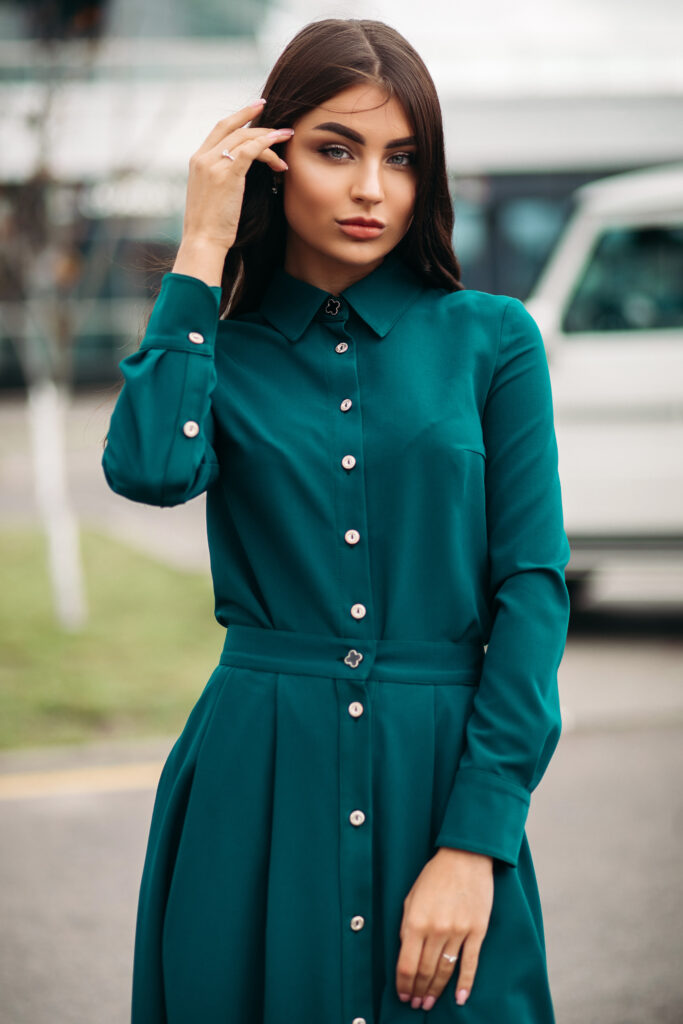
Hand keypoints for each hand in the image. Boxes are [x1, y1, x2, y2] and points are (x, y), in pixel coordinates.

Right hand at [180, 99, 294, 253]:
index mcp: (197, 161)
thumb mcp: (209, 196)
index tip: (255, 110)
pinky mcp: (228, 175)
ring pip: (245, 138)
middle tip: (273, 113)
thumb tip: (237, 174)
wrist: (202, 241)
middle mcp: (203, 158)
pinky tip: (279, 144)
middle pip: (232, 128)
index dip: (238, 117)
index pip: (219, 130)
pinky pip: (251, 150)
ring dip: (269, 137)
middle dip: (254, 116)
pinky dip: (267, 144)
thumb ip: (219, 178)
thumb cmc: (209, 226)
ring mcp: (213, 165)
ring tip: (286, 141)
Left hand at [396, 847, 493, 1010]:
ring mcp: (458, 932)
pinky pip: (470, 963)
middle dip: (418, 991)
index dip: (403, 984)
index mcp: (416, 921)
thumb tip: (405, 952)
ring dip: (436, 990)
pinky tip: (459, 998)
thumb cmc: (435, 875)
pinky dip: (465, 983)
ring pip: (445, 971)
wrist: (465, 857)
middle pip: (425, 971)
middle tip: (415, 1004)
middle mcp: (436, 930)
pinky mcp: (477, 931)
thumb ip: (407, 926)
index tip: (402, 994)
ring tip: (429, 1004)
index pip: (406, 964)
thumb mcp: (411, 897)